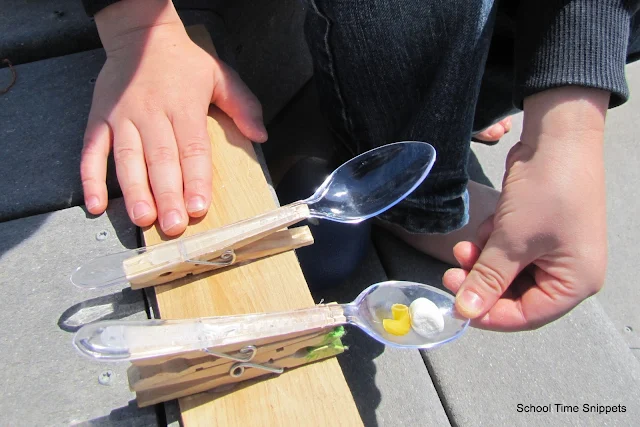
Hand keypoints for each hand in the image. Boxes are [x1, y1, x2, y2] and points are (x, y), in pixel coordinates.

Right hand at [81, 0, 266, 235]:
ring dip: (134, 191)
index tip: (199, 207)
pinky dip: (90, 178)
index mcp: (183, 106)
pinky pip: (91, 151)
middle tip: (173, 225)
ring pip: (127, 159)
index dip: (196, 179)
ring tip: (142, 219)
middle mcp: (150, 113)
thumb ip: (243, 105)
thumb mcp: (221, 75)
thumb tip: (261, 136)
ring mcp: (121, 117)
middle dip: (167, 195)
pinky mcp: (98, 119)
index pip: (192, 148)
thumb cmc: (185, 62)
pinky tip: (95, 204)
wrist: (140, 35)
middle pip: (160, 159)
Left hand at [443, 87, 609, 330]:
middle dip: (481, 282)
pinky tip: (486, 227)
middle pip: (515, 294)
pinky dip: (492, 243)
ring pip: (506, 271)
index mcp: (576, 282)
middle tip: (451, 274)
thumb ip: (488, 279)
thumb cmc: (546, 191)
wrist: (557, 138)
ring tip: (464, 248)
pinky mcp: (537, 231)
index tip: (457, 308)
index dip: (489, 315)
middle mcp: (569, 270)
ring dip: (482, 261)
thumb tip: (466, 312)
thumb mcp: (512, 241)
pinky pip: (508, 250)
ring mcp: (553, 250)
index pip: (528, 316)